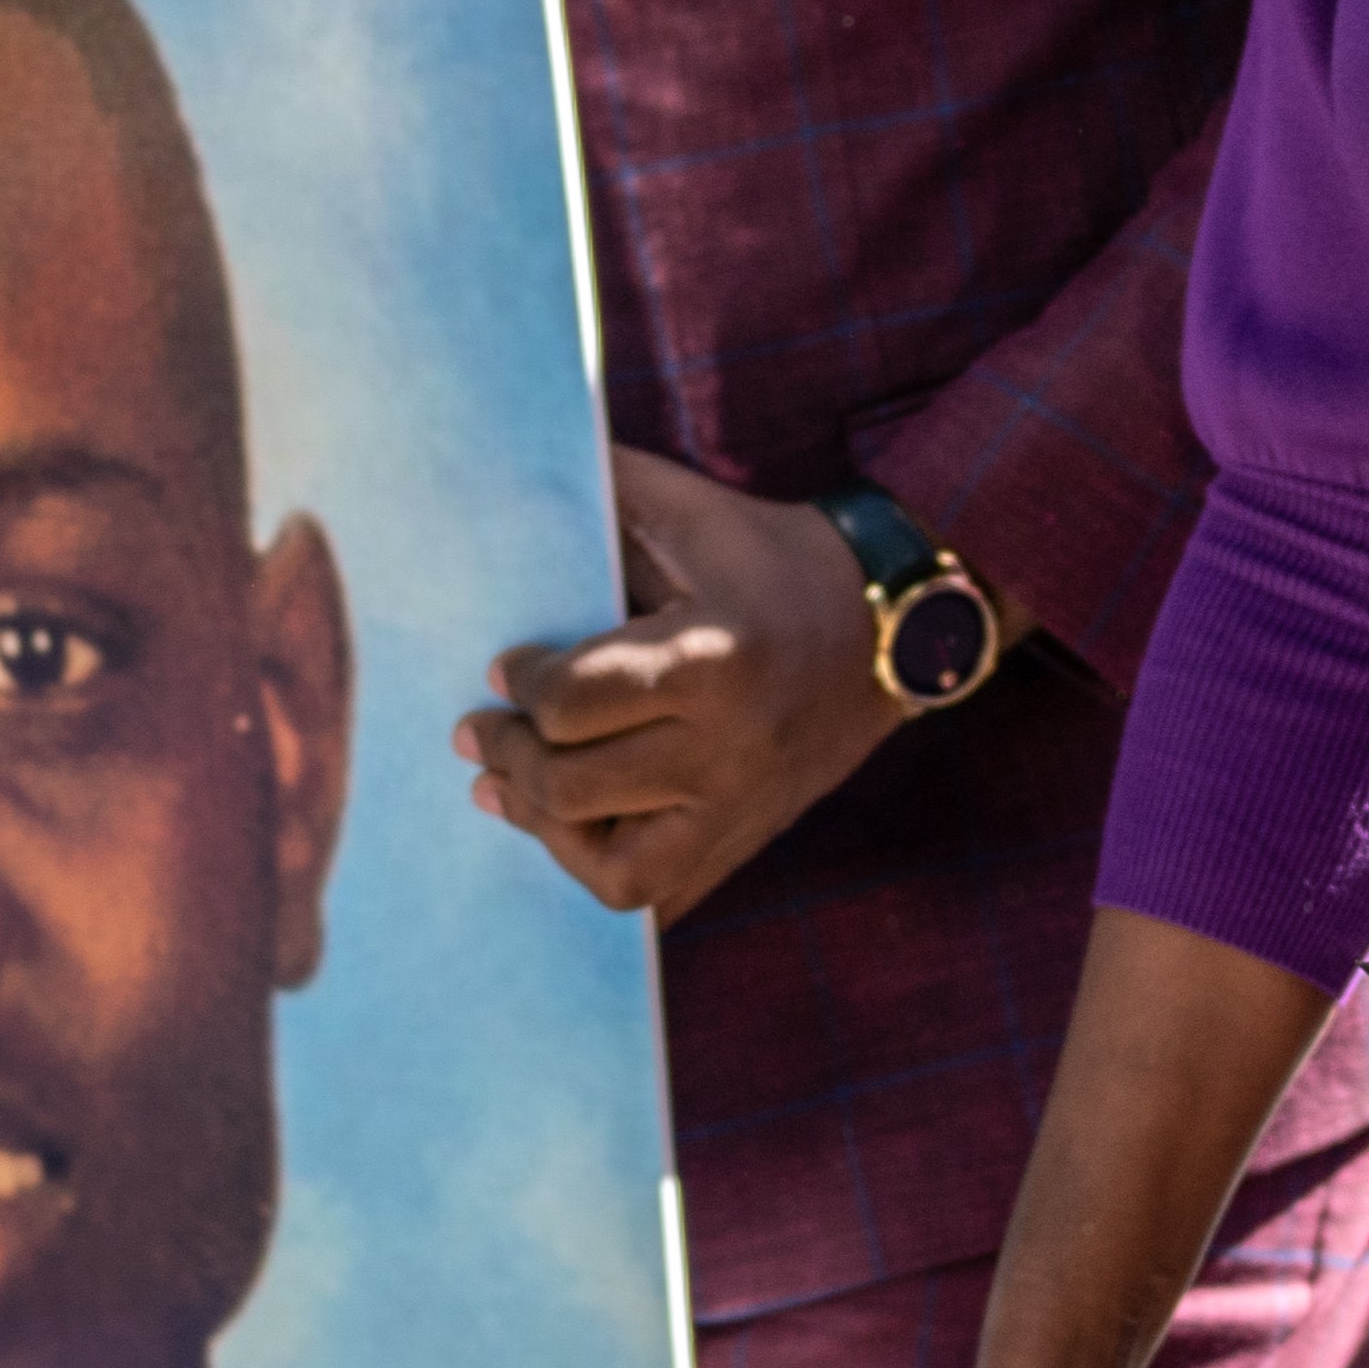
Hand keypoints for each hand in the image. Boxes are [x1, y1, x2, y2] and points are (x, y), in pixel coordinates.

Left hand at [455, 446, 934, 926]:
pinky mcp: (749, 840)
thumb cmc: (771, 555)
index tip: (504, 667)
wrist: (891, 624)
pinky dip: (605, 874)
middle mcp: (728, 748)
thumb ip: (603, 489)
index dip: (520, 685)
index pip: (572, 701)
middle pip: (574, 785)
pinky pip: (664, 900)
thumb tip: (507, 468)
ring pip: (614, 868)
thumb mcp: (689, 509)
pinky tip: (573, 834)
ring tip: (508, 791)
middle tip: (477, 730)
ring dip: (544, 832)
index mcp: (710, 658)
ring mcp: (742, 807)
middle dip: (506, 756)